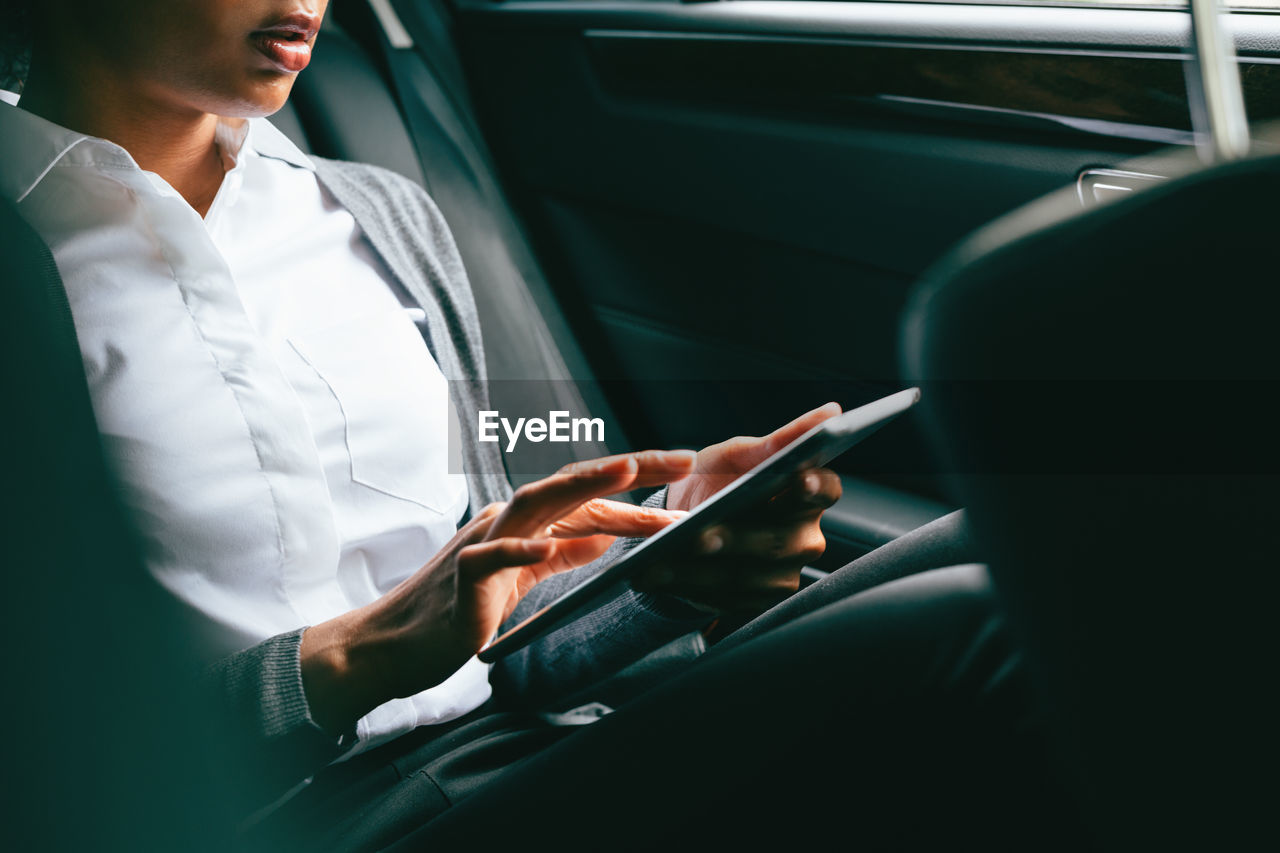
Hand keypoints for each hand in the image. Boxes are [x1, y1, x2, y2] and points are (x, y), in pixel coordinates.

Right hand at [300, 450, 695, 733]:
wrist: (396, 643)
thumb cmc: (460, 609)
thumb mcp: (522, 578)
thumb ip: (560, 553)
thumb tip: (603, 536)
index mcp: (525, 522)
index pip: (590, 497)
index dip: (639, 488)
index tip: (685, 478)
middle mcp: (507, 521)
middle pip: (572, 483)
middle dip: (628, 468)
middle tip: (680, 459)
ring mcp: (483, 542)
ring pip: (535, 502)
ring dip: (582, 484)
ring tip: (625, 472)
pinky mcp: (464, 577)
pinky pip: (492, 557)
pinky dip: (521, 548)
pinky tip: (550, 545)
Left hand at [638, 403, 843, 615]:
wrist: (687, 521)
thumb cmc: (722, 480)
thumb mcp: (742, 454)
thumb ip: (782, 439)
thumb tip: (832, 411)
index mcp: (808, 496)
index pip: (826, 490)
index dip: (815, 486)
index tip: (797, 478)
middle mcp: (804, 539)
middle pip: (781, 541)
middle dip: (739, 537)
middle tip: (702, 533)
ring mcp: (782, 574)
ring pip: (747, 574)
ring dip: (704, 567)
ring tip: (666, 556)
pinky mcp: (754, 602)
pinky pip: (724, 597)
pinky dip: (690, 585)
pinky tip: (660, 573)